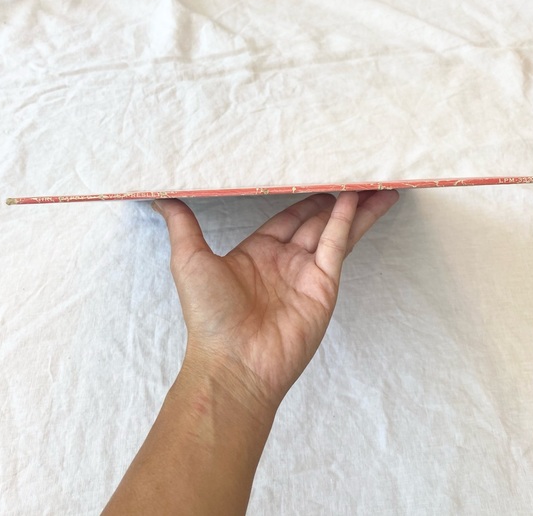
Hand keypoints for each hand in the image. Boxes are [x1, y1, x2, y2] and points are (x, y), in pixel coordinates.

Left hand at [153, 191, 397, 412]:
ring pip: (335, 230)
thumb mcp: (189, 260)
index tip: (314, 172)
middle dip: (334, 198)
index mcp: (257, 253)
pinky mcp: (323, 285)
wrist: (233, 362)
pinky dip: (348, 221)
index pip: (286, 217)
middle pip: (316, 221)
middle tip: (351, 171)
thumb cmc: (209, 314)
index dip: (302, 196)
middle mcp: (285, 261)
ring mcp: (306, 273)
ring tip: (372, 182)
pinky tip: (358, 199)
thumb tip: (159, 196)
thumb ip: (182, 225)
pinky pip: (337, 245)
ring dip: (353, 207)